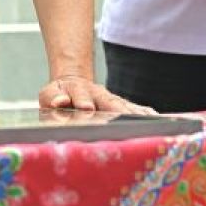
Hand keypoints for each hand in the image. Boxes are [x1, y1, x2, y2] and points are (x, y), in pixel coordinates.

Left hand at [38, 74, 156, 115]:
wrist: (73, 85)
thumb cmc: (59, 94)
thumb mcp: (49, 94)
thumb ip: (52, 97)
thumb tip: (60, 101)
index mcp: (78, 90)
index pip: (80, 94)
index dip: (82, 100)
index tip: (86, 108)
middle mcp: (99, 94)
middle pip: (109, 101)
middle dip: (117, 110)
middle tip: (125, 118)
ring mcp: (112, 100)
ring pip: (125, 106)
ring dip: (135, 114)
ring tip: (149, 121)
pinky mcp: (121, 106)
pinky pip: (135, 110)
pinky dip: (145, 114)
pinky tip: (157, 119)